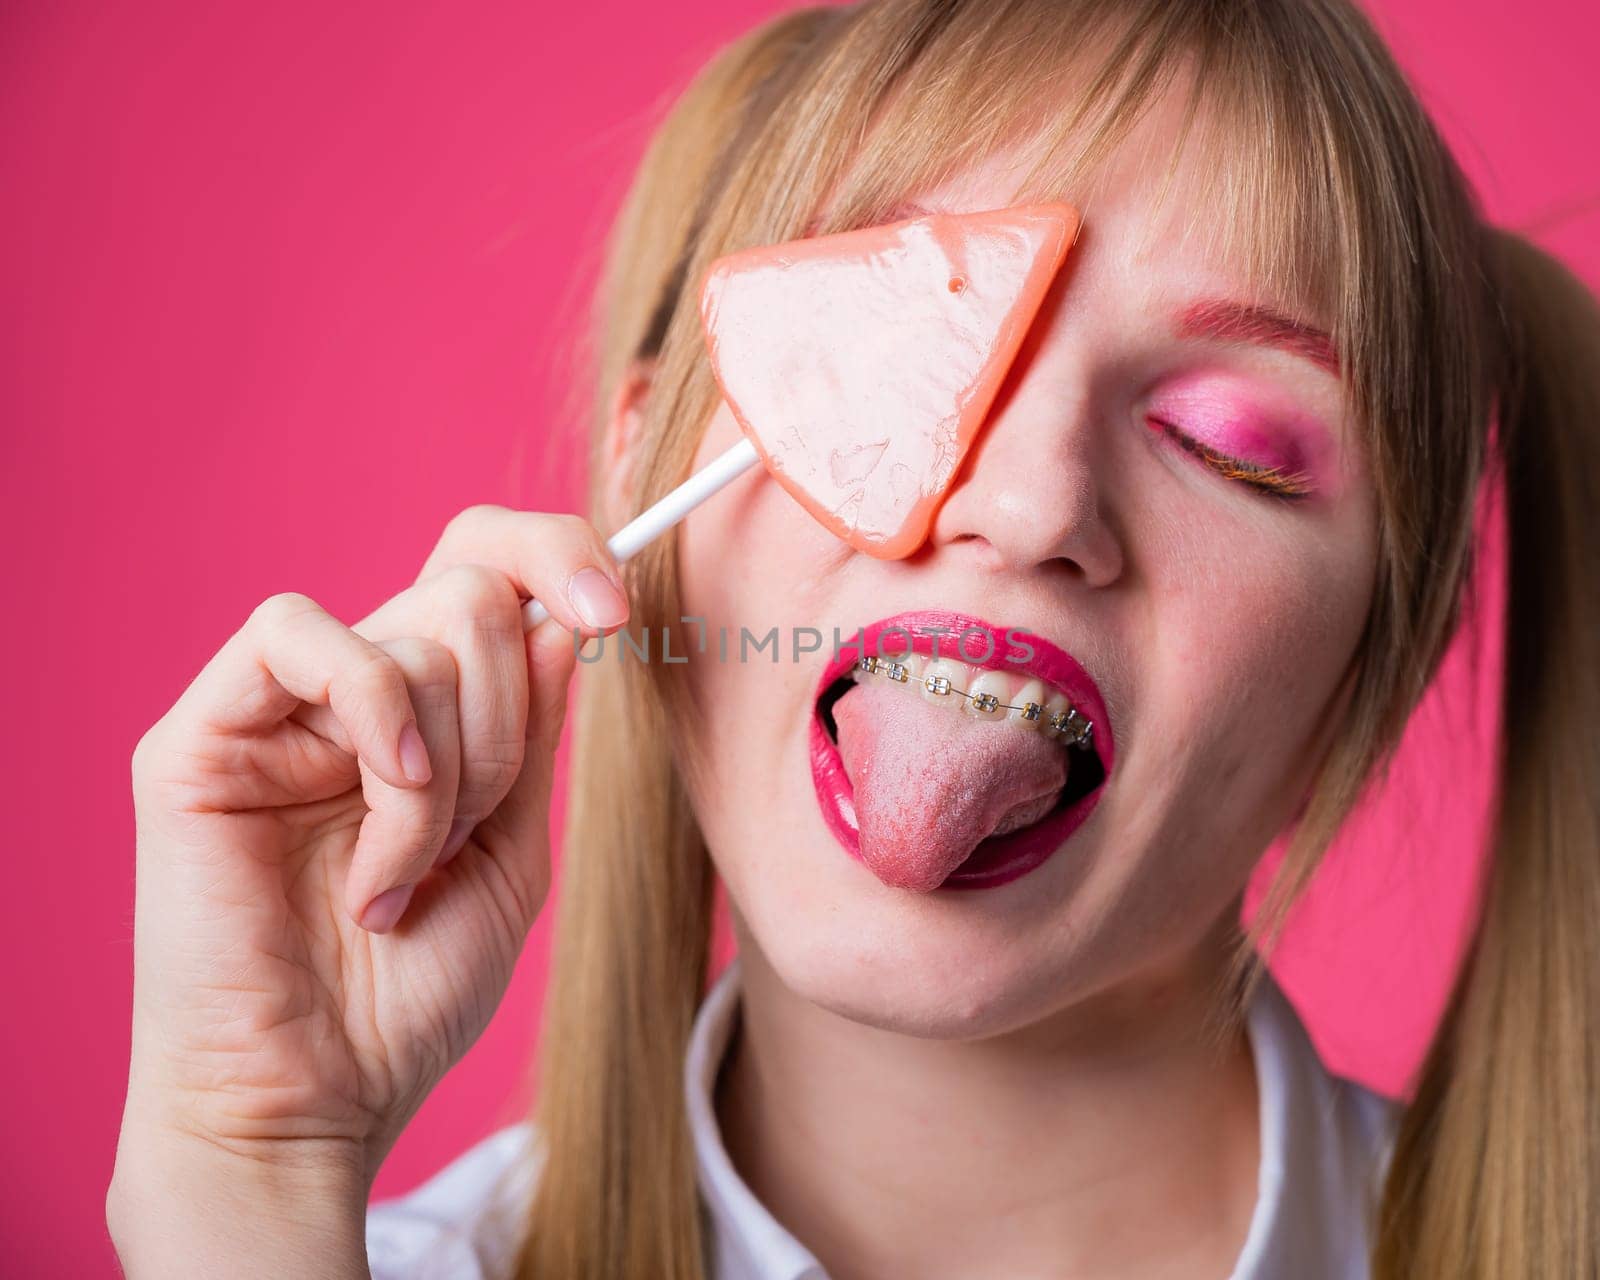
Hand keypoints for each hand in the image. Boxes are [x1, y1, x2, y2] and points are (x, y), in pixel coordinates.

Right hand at [109, 506, 628, 1274]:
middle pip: (470, 598)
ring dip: (450, 770)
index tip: (613, 614)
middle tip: (468, 834)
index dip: (556, 556)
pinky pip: (298, 636)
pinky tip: (384, 802)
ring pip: (415, 632)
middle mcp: (348, 696)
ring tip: (403, 873)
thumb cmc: (410, 997)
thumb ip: (532, 733)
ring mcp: (272, 712)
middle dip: (507, 728)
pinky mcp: (199, 736)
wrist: (313, 1102)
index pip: (484, 572)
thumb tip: (557, 616)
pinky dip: (376, 718)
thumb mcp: (512, 850)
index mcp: (424, 716)